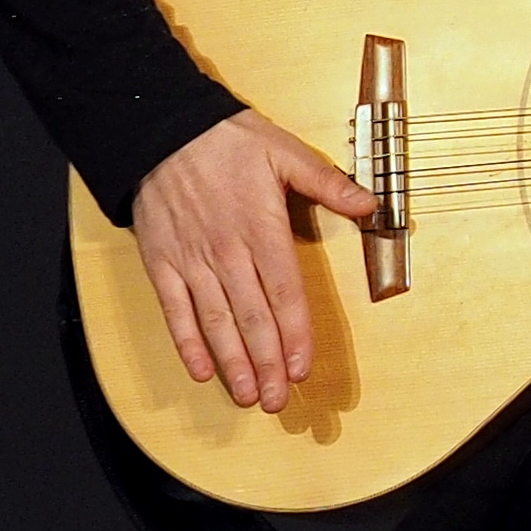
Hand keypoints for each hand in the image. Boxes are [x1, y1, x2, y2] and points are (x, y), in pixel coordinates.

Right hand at [128, 108, 377, 414]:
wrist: (160, 131)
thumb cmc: (227, 140)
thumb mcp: (286, 151)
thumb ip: (328, 183)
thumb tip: (371, 203)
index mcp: (261, 228)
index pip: (284, 292)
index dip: (295, 332)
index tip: (303, 365)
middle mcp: (226, 252)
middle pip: (252, 317)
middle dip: (267, 362)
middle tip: (280, 399)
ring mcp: (192, 261)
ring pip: (216, 322)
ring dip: (233, 362)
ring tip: (249, 395)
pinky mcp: (162, 263)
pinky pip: (175, 310)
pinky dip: (187, 342)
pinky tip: (202, 370)